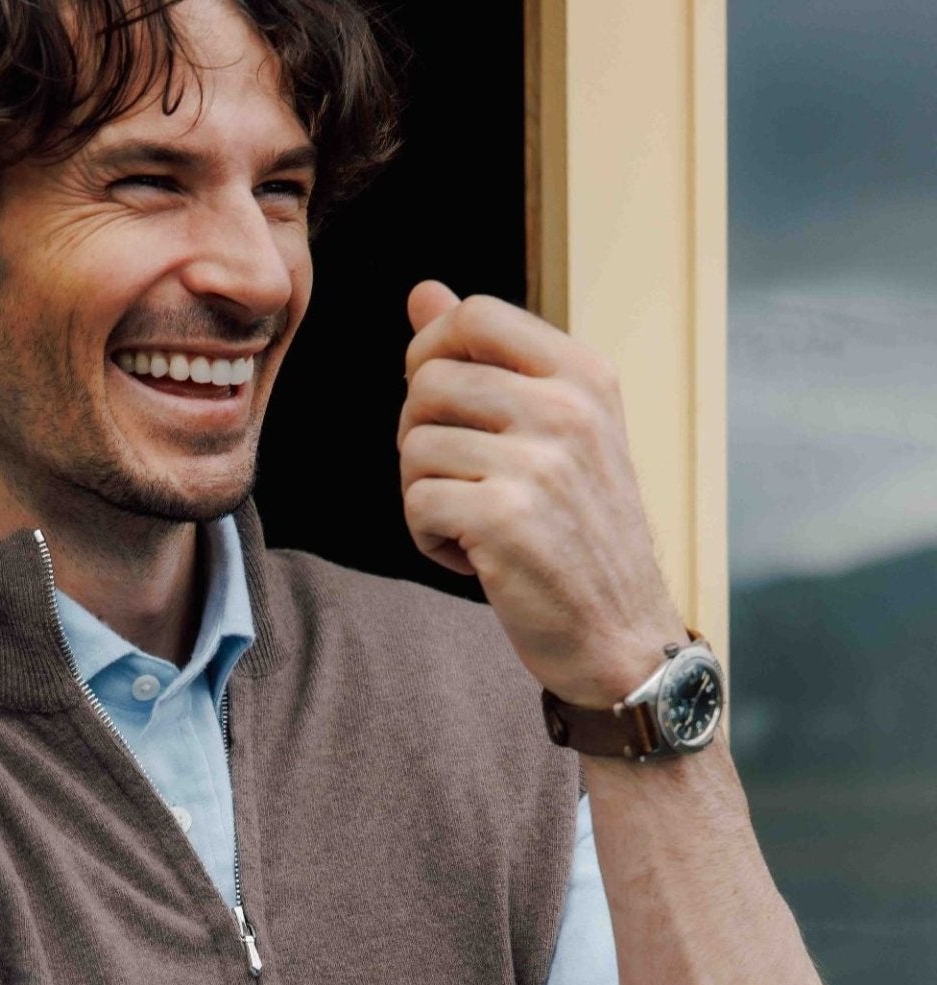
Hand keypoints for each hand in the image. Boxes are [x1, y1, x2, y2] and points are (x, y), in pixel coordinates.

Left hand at [398, 280, 688, 706]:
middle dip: (419, 435)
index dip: (431, 352)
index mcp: (584, 375)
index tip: (441, 405)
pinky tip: (472, 557)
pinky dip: (428, 537)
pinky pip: (416, 503)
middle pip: (428, 381)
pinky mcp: (505, 519)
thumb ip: (488, 361)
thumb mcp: (555, 433)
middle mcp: (567, 409)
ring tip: (473, 523)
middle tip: (457, 481)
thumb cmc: (580, 535)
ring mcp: (539, 463)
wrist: (622, 637)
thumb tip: (421, 293)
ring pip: (415, 446)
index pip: (475, 314)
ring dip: (425, 493)